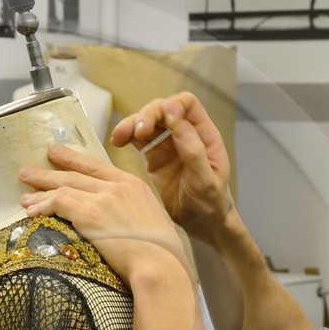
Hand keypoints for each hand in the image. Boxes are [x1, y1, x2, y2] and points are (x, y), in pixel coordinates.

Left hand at [19, 145, 188, 284]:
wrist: (161, 265)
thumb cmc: (162, 257)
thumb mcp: (153, 225)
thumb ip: (133, 217)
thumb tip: (120, 227)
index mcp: (135, 186)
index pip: (98, 167)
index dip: (74, 160)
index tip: (57, 154)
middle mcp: (118, 187)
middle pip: (76, 174)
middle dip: (49, 171)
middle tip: (29, 170)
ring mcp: (103, 198)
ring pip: (63, 187)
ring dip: (39, 191)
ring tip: (23, 196)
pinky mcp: (90, 214)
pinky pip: (58, 203)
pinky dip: (41, 206)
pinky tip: (30, 213)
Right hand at [109, 92, 234, 242]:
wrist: (202, 225)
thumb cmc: (211, 203)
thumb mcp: (205, 180)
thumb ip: (192, 148)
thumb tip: (175, 117)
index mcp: (204, 135)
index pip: (187, 104)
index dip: (172, 105)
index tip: (162, 119)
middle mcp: (185, 135)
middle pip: (163, 109)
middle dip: (147, 115)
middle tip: (136, 132)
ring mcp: (168, 145)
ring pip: (147, 122)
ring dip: (132, 124)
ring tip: (118, 136)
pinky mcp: (154, 157)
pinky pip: (138, 140)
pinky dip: (126, 137)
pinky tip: (117, 142)